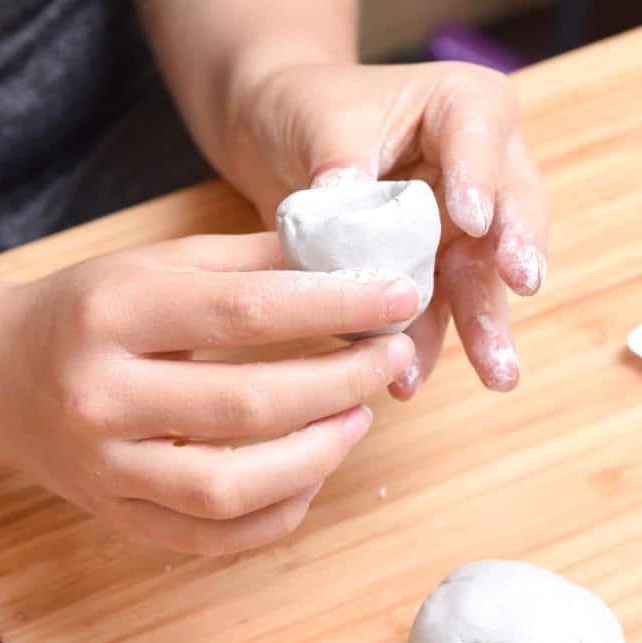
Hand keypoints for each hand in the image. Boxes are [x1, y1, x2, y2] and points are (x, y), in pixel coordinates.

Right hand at [0, 233, 416, 554]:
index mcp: (110, 313)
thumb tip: (350, 261)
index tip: (397, 296)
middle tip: (389, 359)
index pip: (242, 312)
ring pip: (228, 487)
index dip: (333, 305)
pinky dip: (275, 514)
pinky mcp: (113, 514)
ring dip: (315, 457)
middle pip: (245, 405)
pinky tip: (309, 475)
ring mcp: (103, 467)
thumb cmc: (85, 312)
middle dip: (340, 383)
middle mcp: (99, 395)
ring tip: (356, 418)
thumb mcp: (153, 266)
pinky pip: (209, 536)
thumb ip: (247, 261)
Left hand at [221, 62, 547, 396]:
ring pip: (478, 276)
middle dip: (513, 256)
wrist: (278, 139)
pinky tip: (408, 378)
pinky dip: (418, 345)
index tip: (473, 219)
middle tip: (520, 286)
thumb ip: (342, 166)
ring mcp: (457, 226)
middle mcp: (478, 170)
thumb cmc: (311, 110)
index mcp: (463, 107)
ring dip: (484, 326)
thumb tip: (344, 206)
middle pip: (506, 213)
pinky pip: (430, 311)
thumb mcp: (323, 123)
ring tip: (495, 373)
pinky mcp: (427, 270)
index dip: (479, 179)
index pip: (480, 138)